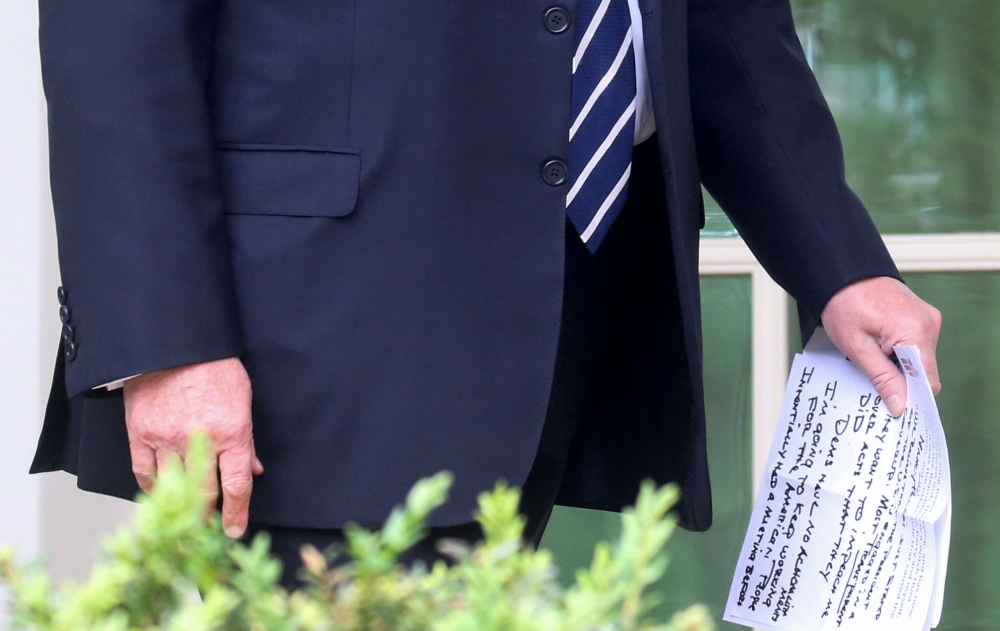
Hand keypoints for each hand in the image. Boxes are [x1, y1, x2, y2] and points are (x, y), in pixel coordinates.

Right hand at [123, 357, 262, 537]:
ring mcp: (167, 439)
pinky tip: (160, 494)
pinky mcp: (141, 433)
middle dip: (208, 517)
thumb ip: (247, 438)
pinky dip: (153, 488)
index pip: (237, 485)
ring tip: (185, 518)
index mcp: (232, 432)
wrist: (176, 344)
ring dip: (180, 506)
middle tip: (208, 529)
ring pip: (174, 487)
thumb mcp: (243, 399)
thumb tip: (254, 468)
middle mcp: (200, 440)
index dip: (237, 513)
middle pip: (205, 493)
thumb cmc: (215, 367)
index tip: (234, 530)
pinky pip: (145, 472)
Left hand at [821, 276, 941, 417]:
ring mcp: (926, 318)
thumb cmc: (843, 304)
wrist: (841, 272)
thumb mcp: (857, 347)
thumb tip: (901, 405)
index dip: (911, 396)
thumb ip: (882, 378)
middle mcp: (929, 324)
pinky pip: (915, 344)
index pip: (927, 380)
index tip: (895, 409)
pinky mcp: (920, 315)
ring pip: (919, 359)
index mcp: (916, 331)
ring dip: (898, 365)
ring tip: (871, 357)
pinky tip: (878, 347)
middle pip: (923, 370)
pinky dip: (899, 352)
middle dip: (901, 381)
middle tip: (874, 382)